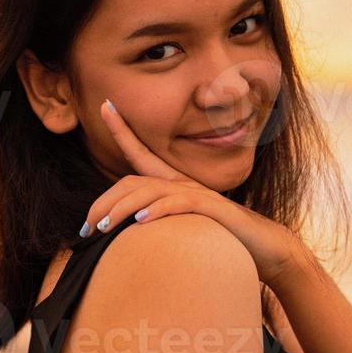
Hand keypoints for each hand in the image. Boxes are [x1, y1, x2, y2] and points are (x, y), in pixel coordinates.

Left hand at [79, 99, 303, 291]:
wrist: (266, 248)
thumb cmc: (224, 238)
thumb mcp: (186, 226)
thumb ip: (162, 220)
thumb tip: (129, 228)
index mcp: (175, 183)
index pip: (142, 154)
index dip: (123, 128)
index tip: (105, 104)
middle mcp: (184, 183)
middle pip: (135, 181)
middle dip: (105, 201)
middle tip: (85, 227)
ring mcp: (200, 194)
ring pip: (152, 192)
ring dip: (124, 209)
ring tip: (104, 227)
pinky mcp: (214, 210)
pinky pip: (182, 204)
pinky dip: (160, 211)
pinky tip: (142, 222)